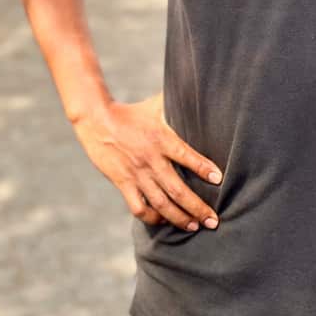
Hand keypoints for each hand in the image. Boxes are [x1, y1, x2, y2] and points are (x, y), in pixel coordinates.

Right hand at [74, 93, 222, 231]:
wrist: (96, 119)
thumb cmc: (131, 112)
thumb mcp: (156, 105)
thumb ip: (176, 104)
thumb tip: (196, 89)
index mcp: (161, 139)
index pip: (187, 156)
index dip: (203, 168)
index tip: (218, 179)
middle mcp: (151, 159)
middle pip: (178, 190)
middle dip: (198, 208)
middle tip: (213, 221)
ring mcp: (136, 174)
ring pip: (161, 204)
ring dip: (179, 218)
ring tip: (193, 226)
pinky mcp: (122, 183)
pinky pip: (139, 207)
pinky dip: (152, 218)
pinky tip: (162, 220)